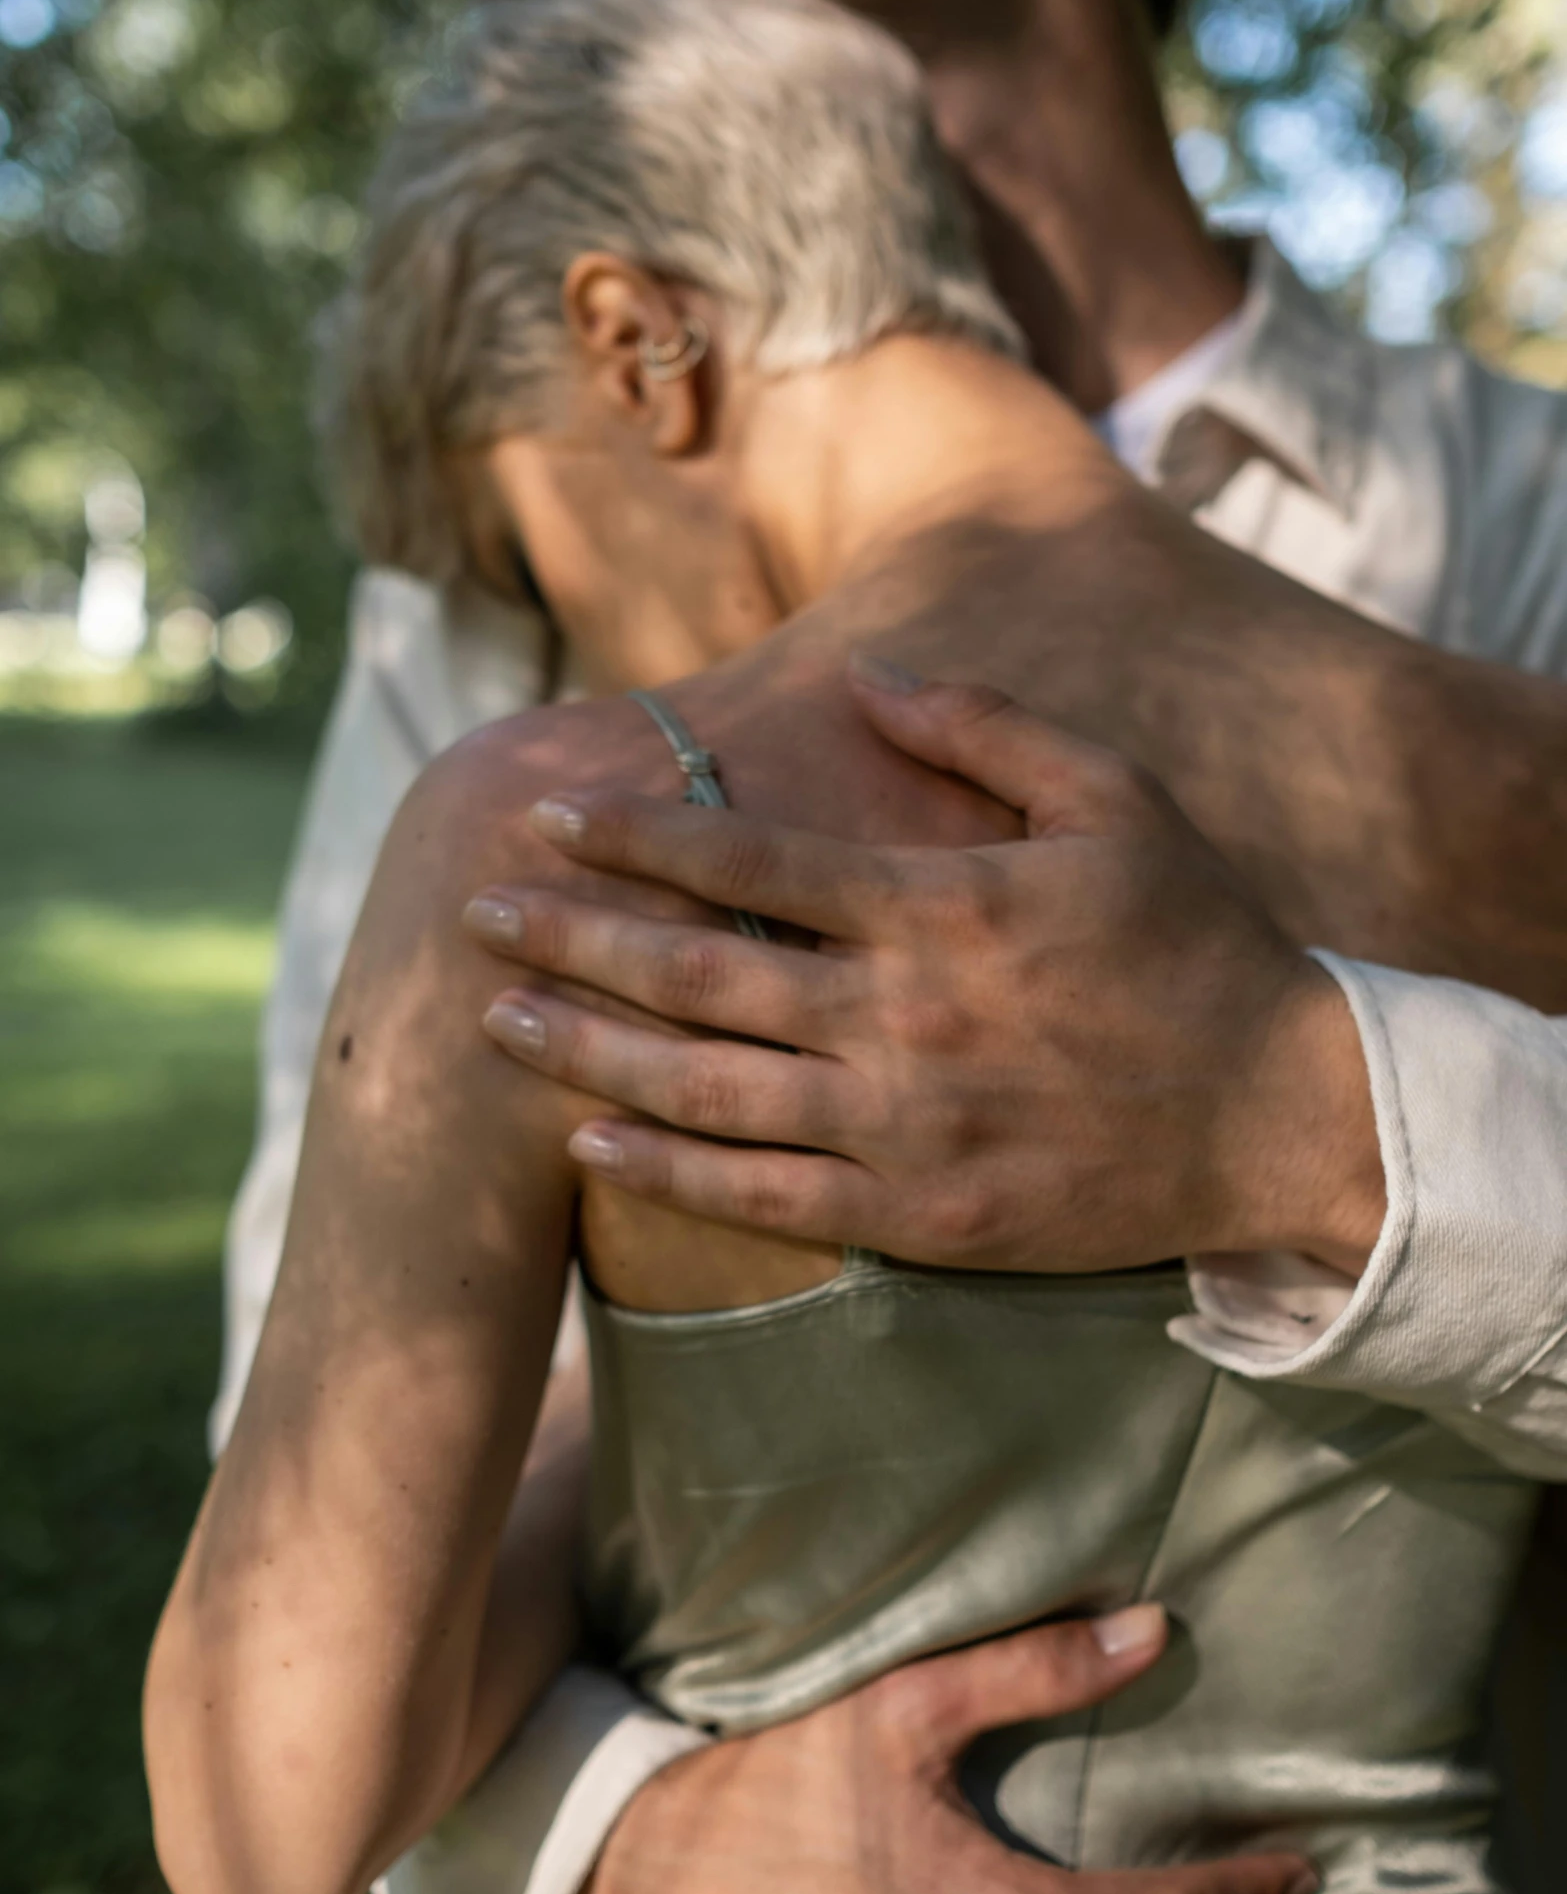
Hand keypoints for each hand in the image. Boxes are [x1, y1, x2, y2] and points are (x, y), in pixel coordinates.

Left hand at [463, 668, 1385, 1277]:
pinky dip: (665, 1170)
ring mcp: (904, 1126)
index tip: (548, 808)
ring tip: (490, 1023)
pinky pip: (762, 1198)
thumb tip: (861, 677)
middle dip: (570, 939)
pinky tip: (586, 1142)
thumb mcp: (1115, 798)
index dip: (634, 832)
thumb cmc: (1195, 941)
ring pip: (704, 1089)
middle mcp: (900, 1016)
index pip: (747, 857)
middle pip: (693, 974)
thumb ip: (984, 730)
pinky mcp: (919, 1216)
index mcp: (938, 903)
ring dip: (584, 1053)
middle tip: (472, 912)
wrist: (1279, 1114)